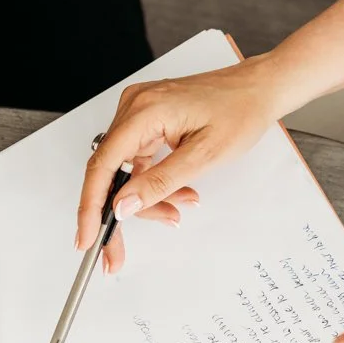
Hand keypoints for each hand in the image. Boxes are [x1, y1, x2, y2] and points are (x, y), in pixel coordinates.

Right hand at [76, 56, 291, 270]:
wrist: (257, 90)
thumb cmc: (239, 112)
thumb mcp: (203, 156)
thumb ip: (159, 183)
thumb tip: (123, 206)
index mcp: (144, 111)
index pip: (103, 165)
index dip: (91, 207)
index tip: (87, 238)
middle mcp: (134, 107)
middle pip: (110, 171)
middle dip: (119, 211)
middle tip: (118, 252)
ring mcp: (138, 111)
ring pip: (124, 168)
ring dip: (144, 197)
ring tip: (175, 210)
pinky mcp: (146, 119)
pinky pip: (137, 158)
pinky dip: (151, 181)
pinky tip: (176, 193)